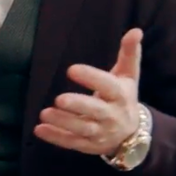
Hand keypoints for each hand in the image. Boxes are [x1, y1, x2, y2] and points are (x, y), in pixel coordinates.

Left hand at [35, 28, 142, 156]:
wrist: (132, 134)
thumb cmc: (123, 97)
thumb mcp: (128, 76)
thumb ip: (129, 53)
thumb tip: (135, 30)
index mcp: (121, 95)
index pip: (109, 86)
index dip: (92, 78)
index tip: (72, 69)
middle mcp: (112, 116)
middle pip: (96, 111)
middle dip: (78, 106)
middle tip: (59, 99)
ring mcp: (101, 133)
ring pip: (82, 129)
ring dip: (63, 122)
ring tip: (44, 113)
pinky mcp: (89, 145)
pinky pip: (72, 142)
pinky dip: (56, 137)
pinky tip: (39, 129)